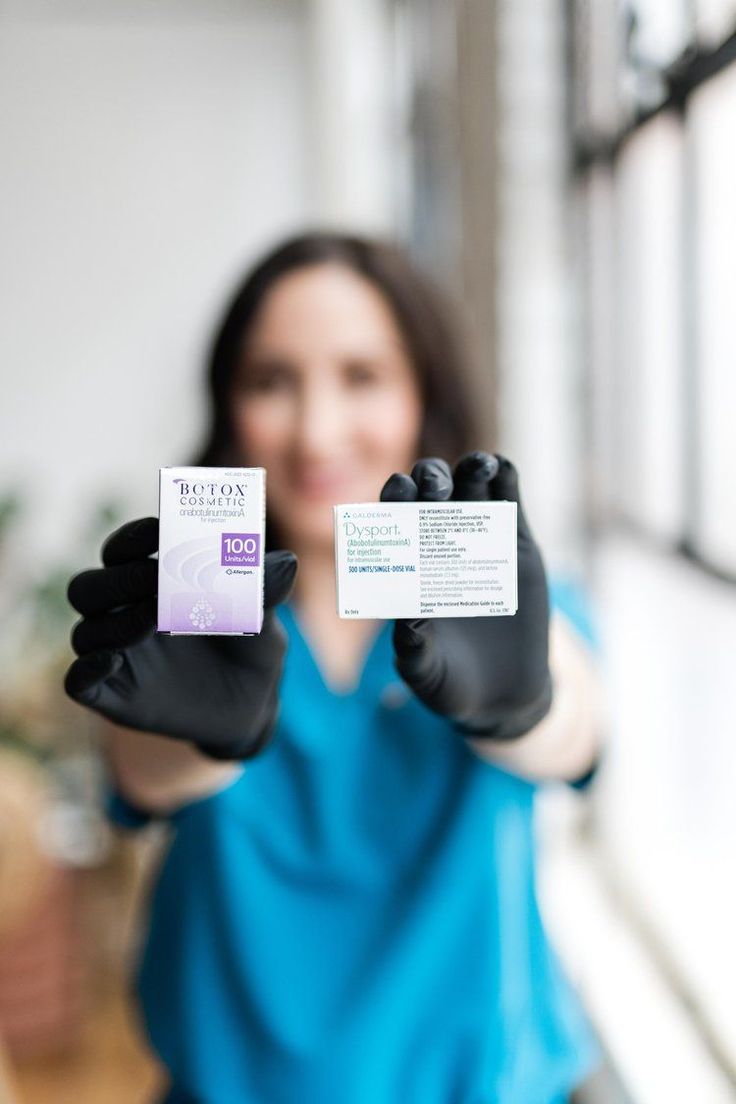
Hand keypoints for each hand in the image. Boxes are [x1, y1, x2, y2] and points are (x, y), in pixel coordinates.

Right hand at [64, 517, 297, 760]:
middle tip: (158, 579)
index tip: (159, 530)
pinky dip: (87, 670)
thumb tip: (286, 561)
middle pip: (90, 587)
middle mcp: (123, 612)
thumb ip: (264, 589)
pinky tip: (114, 662)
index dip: (133, 537)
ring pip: (84, 631)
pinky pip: (77, 681)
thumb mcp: (261, 616)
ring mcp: (115, 654)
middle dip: (120, 579)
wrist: (251, 704)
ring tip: (152, 621)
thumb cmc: (249, 645)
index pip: (121, 549)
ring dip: (113, 622)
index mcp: (152, 580)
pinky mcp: (112, 693)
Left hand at [379, 451, 551, 740]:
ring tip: (478, 466)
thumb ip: (414, 650)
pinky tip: (501, 468)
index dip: (395, 501)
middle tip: (435, 484)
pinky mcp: (518, 548)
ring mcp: (481, 543)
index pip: (395, 522)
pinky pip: (510, 503)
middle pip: (431, 495)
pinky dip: (505, 480)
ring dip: (471, 470)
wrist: (503, 695)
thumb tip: (406, 621)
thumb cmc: (449, 684)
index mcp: (408, 567)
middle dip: (430, 480)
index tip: (398, 491)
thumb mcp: (426, 673)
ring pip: (472, 489)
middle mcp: (441, 546)